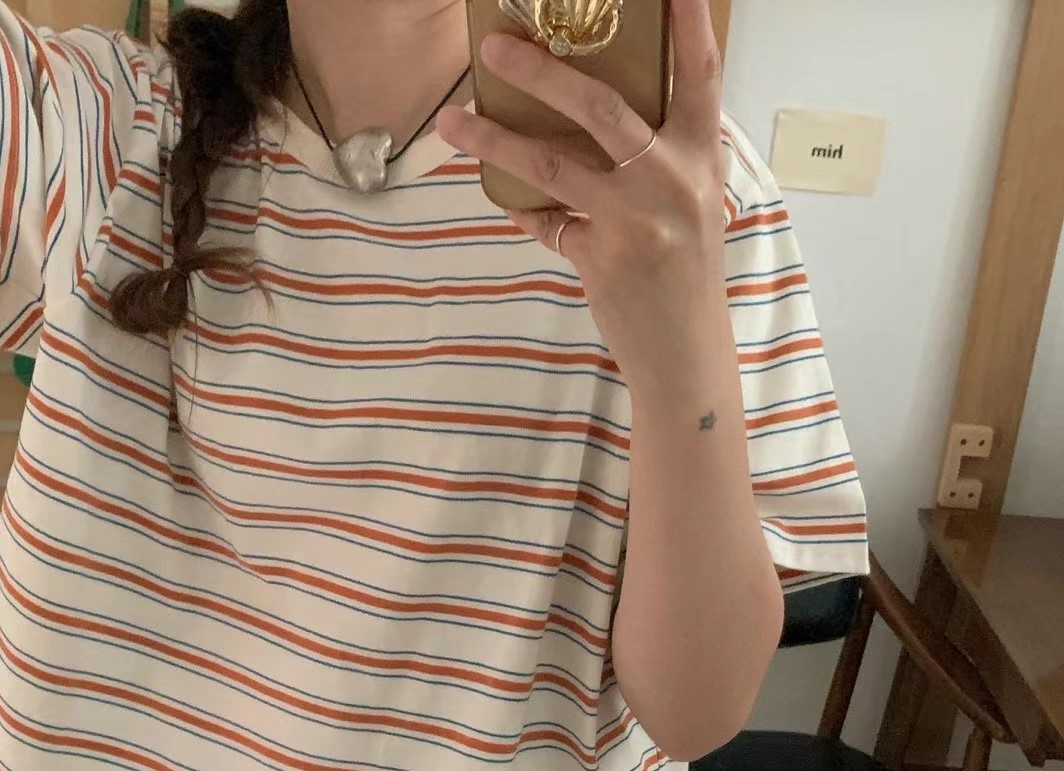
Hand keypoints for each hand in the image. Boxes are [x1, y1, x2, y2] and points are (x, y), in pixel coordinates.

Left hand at [436, 0, 727, 392]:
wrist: (686, 353)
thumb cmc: (687, 274)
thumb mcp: (692, 203)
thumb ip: (661, 157)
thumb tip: (596, 114)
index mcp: (701, 156)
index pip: (700, 72)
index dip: (688, 20)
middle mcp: (671, 180)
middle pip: (599, 106)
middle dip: (539, 69)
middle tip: (493, 45)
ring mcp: (635, 219)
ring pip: (551, 162)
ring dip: (494, 137)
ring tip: (453, 119)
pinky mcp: (601, 258)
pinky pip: (545, 221)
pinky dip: (522, 210)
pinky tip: (502, 200)